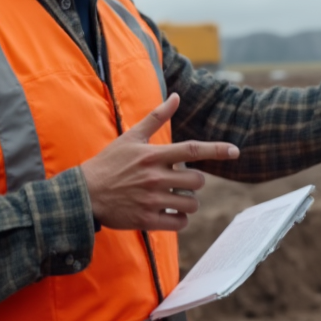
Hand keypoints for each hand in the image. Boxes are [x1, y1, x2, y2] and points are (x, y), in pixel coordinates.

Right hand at [80, 93, 239, 230]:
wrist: (84, 194)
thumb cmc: (109, 163)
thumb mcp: (131, 137)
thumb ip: (156, 117)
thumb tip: (176, 96)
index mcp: (153, 155)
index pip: (193, 150)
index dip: (217, 150)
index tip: (236, 151)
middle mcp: (155, 177)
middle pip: (197, 181)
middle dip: (195, 183)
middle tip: (181, 183)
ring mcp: (151, 200)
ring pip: (191, 204)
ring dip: (189, 203)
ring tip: (175, 199)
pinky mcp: (146, 220)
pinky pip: (179, 223)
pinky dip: (179, 220)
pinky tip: (169, 214)